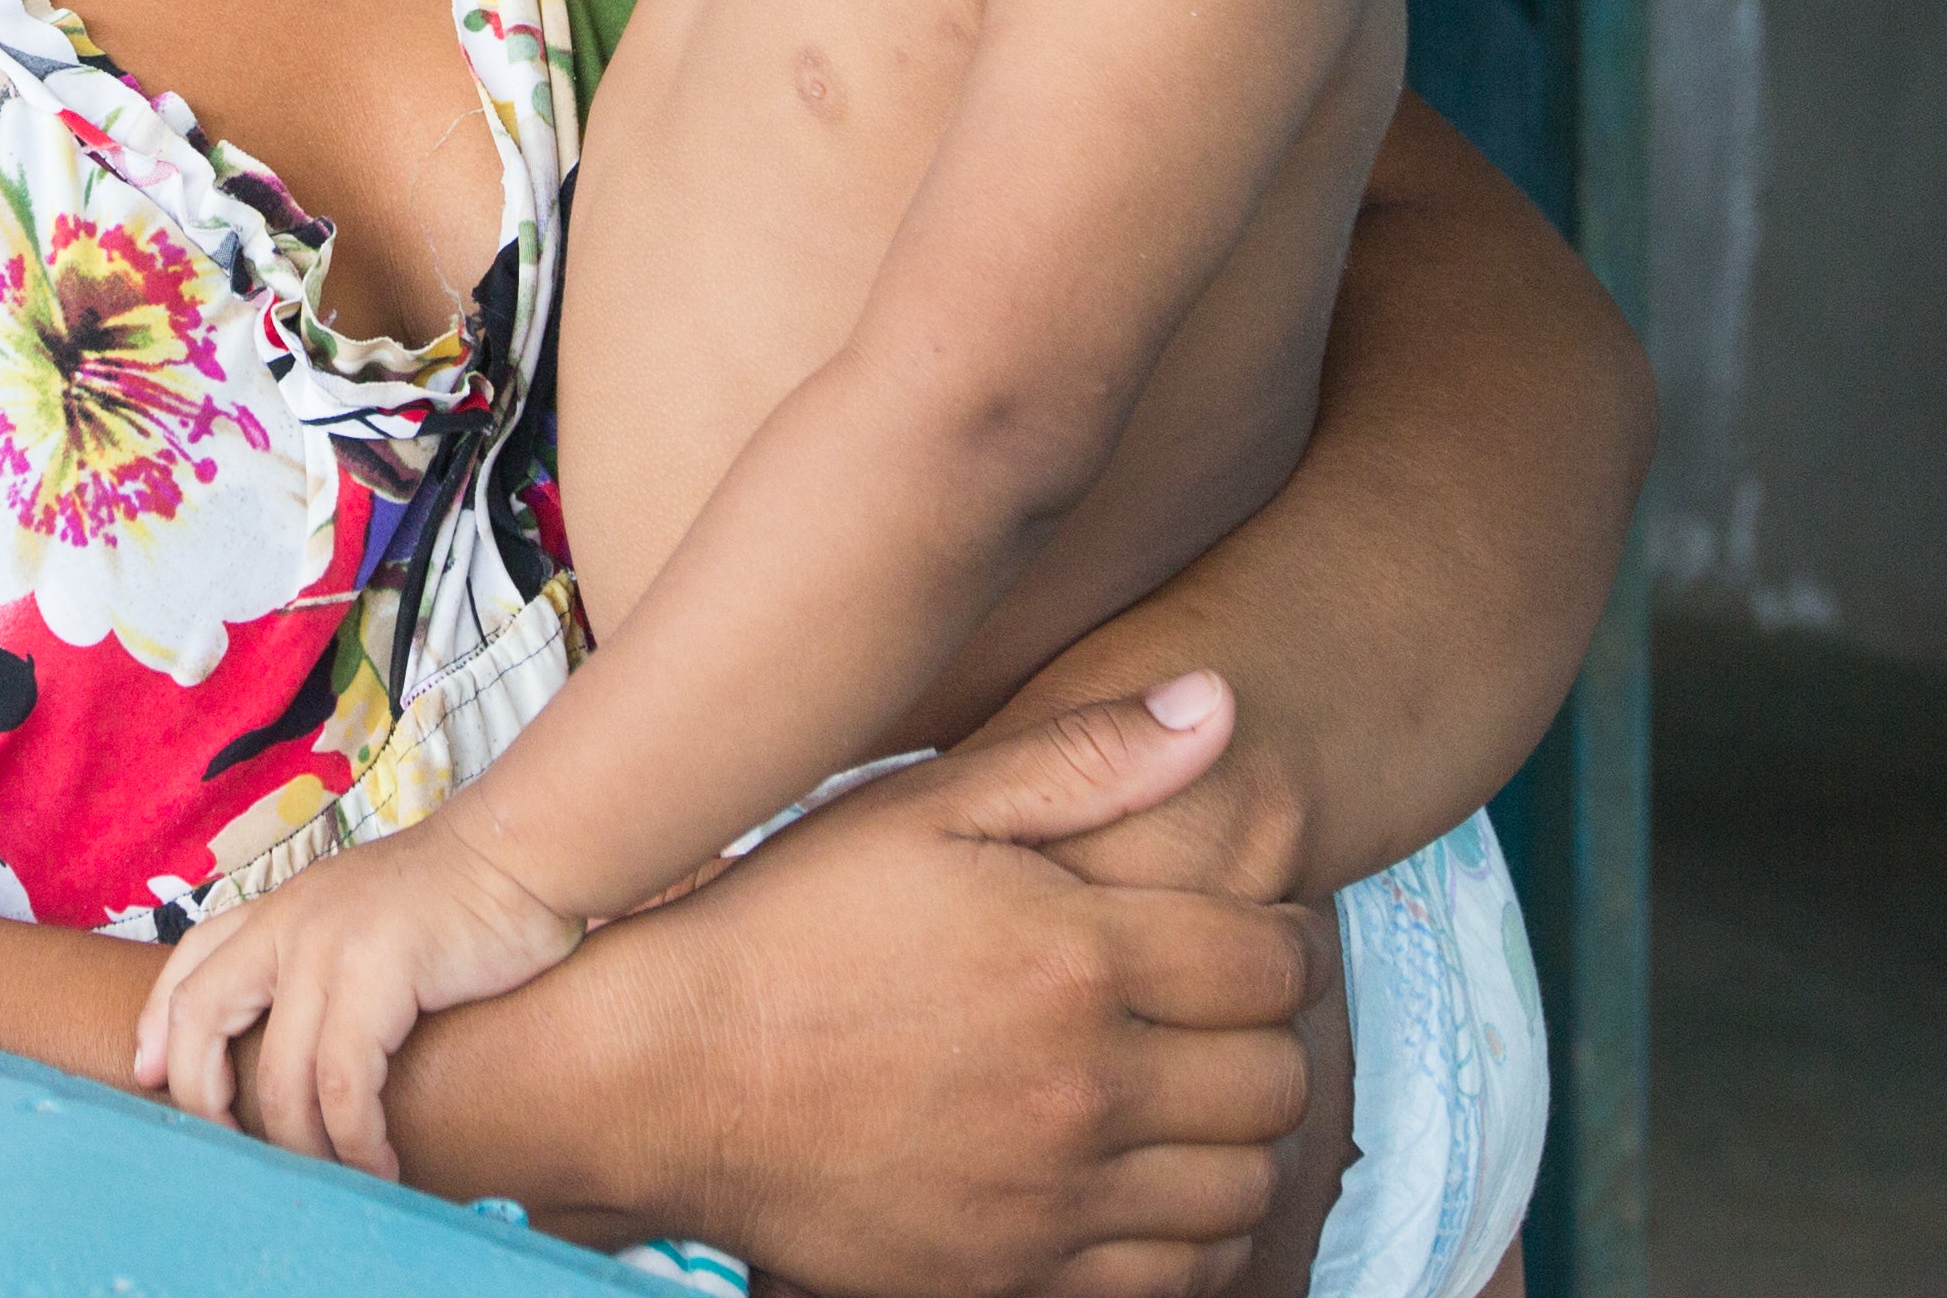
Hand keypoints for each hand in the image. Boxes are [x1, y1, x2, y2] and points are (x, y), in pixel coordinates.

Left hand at [137, 818, 584, 1179]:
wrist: (520, 854)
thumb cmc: (454, 898)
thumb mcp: (360, 912)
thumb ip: (318, 954)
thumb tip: (296, 1029)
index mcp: (281, 906)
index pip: (189, 963)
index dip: (158, 1025)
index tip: (151, 1078)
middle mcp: (290, 920)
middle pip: (202, 1018)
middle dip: (202, 1098)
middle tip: (233, 1153)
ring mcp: (328, 944)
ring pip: (280, 1075)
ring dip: (302, 1145)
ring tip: (332, 1179)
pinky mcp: (378, 970)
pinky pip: (344, 1082)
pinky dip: (356, 1138)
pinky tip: (379, 1162)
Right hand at [562, 691, 1326, 1297]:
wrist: (664, 1076)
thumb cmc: (786, 923)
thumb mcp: (922, 808)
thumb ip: (1082, 757)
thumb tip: (1219, 706)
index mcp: (1077, 957)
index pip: (1273, 965)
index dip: (1282, 938)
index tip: (1249, 930)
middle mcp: (1086, 1086)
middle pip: (1277, 1079)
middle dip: (1269, 1034)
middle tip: (1223, 1009)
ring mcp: (1055, 1197)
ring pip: (1245, 1187)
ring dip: (1243, 1137)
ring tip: (1196, 1094)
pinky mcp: (1016, 1277)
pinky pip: (1177, 1277)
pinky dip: (1196, 1236)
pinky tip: (1155, 1185)